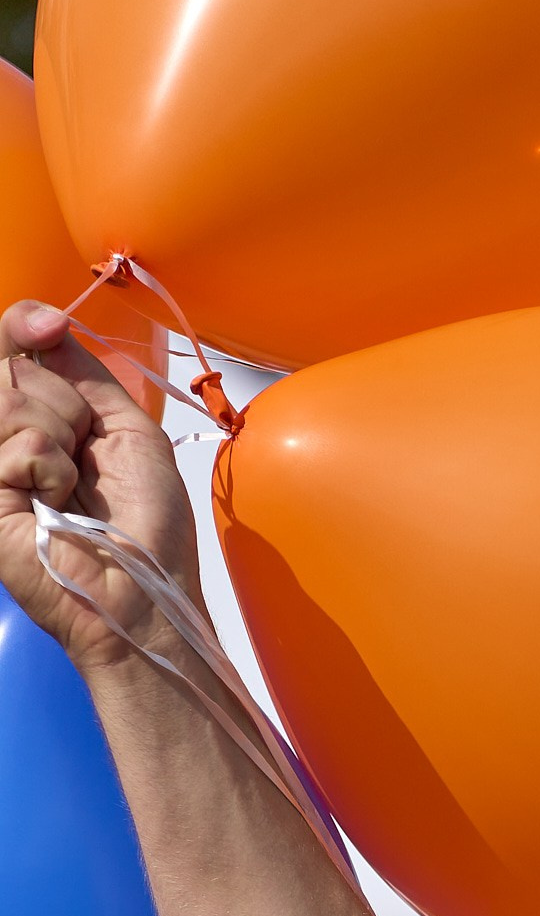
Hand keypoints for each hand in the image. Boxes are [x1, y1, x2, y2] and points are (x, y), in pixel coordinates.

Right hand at [0, 298, 198, 672]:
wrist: (144, 592)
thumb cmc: (149, 527)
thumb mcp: (129, 432)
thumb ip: (86, 375)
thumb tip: (48, 324)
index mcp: (41, 419)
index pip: (10, 349)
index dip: (21, 325)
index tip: (47, 325)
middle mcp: (9, 438)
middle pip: (9, 367)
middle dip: (63, 402)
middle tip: (84, 452)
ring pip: (8, 397)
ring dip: (59, 437)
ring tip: (73, 487)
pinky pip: (15, 444)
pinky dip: (49, 470)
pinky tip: (55, 507)